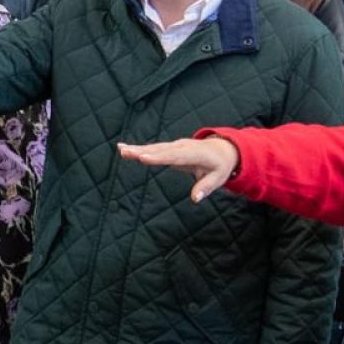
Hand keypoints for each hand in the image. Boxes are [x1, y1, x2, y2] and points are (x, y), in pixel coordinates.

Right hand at [116, 136, 240, 202]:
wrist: (223, 149)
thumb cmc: (220, 165)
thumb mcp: (219, 178)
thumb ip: (206, 187)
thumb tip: (195, 198)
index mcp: (195, 154)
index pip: (175, 156)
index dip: (159, 158)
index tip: (143, 159)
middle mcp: (183, 147)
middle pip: (161, 150)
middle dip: (142, 151)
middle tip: (126, 152)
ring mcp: (176, 145)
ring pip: (155, 148)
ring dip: (137, 149)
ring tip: (121, 150)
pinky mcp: (170, 148)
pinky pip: (154, 149)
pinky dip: (139, 149)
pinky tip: (124, 148)